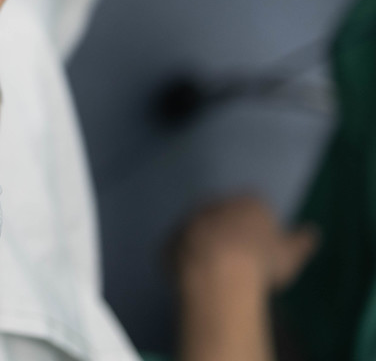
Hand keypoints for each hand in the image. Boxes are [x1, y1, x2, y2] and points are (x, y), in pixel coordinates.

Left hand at [174, 195, 317, 292]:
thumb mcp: (291, 255)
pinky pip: (179, 249)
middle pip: (224, 216)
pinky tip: (197, 279)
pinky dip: (186, 260)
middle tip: (239, 260)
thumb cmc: (261, 263)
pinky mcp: (169, 240)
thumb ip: (301, 241)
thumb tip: (312, 231)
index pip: (255, 207)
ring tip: (218, 273)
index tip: (263, 249)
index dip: (259, 228)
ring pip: (199, 230)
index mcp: (247, 202)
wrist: (217, 275)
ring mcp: (188, 220)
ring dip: (205, 245)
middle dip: (230, 232)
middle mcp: (215, 203)